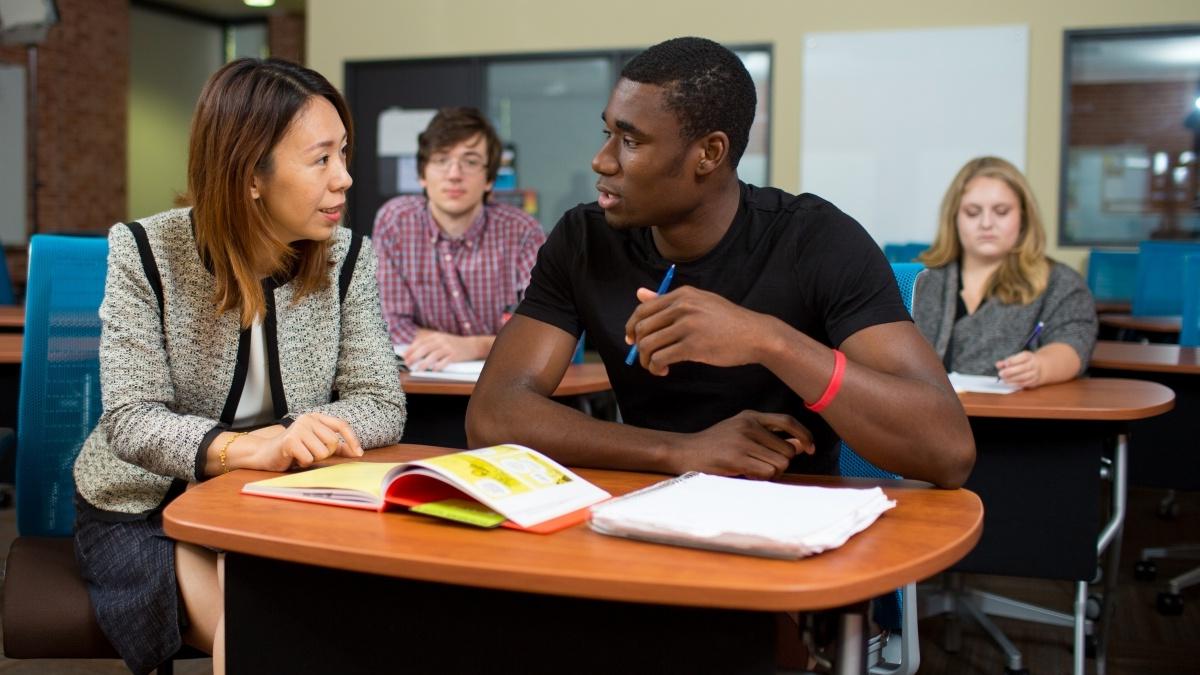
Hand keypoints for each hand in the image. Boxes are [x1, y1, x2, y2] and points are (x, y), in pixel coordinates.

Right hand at [243, 413, 362, 470]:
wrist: (264, 454)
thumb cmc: (294, 450)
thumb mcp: (317, 444)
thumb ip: (336, 447)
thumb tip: (357, 452)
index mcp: (316, 417)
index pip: (341, 425)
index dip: (352, 439)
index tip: (359, 453)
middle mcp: (308, 419)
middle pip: (333, 442)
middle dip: (325, 453)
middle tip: (311, 453)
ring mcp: (298, 428)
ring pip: (322, 452)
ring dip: (313, 459)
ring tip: (301, 454)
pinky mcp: (290, 441)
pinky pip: (309, 459)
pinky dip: (303, 463)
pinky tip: (294, 458)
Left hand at [404, 330, 487, 370]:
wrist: (471, 345)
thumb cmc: (453, 344)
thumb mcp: (440, 340)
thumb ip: (428, 344)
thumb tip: (413, 352)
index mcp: (435, 336)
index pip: (420, 342)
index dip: (410, 349)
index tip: (403, 356)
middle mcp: (441, 340)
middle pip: (424, 348)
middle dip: (414, 356)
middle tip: (407, 363)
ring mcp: (448, 347)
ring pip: (433, 355)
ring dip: (424, 363)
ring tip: (418, 369)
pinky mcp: (454, 355)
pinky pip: (445, 361)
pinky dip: (439, 365)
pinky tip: (433, 369)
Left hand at [625, 286, 770, 375]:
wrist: (756, 334)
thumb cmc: (727, 321)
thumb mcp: (699, 302)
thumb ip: (668, 300)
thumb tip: (639, 294)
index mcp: (682, 294)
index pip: (643, 309)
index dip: (632, 327)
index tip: (632, 340)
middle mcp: (682, 306)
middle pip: (642, 327)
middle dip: (638, 346)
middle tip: (646, 357)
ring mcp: (688, 326)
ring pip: (648, 345)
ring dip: (646, 360)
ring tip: (655, 367)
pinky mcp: (693, 346)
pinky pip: (660, 358)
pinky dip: (656, 367)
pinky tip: (664, 370)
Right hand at [666, 410, 814, 479]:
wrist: (683, 451)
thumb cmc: (714, 445)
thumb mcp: (741, 433)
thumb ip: (770, 437)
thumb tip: (801, 445)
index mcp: (750, 416)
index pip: (788, 421)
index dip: (804, 435)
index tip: (811, 449)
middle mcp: (748, 425)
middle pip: (788, 450)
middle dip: (781, 463)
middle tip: (761, 466)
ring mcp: (742, 441)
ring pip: (780, 463)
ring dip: (771, 472)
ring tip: (751, 470)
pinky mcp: (736, 458)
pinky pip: (767, 472)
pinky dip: (761, 478)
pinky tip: (745, 474)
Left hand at [996, 350, 1042, 388]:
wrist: (1041, 368)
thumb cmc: (1024, 362)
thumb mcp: (1017, 358)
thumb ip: (1007, 361)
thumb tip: (998, 365)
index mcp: (1029, 356)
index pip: (1023, 357)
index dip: (1013, 360)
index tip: (1005, 363)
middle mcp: (1033, 364)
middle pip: (1023, 368)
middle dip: (1011, 371)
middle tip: (1000, 373)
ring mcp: (1035, 373)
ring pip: (1024, 377)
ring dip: (1012, 379)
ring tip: (1003, 379)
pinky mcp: (1034, 381)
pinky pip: (1024, 383)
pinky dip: (1015, 384)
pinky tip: (1008, 383)